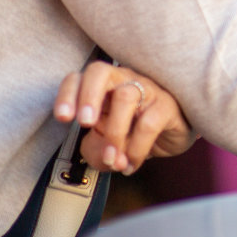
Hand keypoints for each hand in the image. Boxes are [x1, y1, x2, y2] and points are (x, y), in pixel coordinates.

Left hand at [53, 61, 197, 174]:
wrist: (172, 136)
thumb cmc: (133, 133)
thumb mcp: (106, 144)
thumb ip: (95, 150)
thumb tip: (104, 156)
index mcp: (102, 87)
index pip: (79, 78)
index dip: (67, 94)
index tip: (63, 118)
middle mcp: (123, 80)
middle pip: (100, 72)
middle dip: (88, 97)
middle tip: (85, 123)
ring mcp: (148, 89)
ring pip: (126, 97)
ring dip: (114, 133)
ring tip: (113, 160)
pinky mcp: (167, 105)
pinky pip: (149, 122)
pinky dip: (136, 149)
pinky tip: (131, 164)